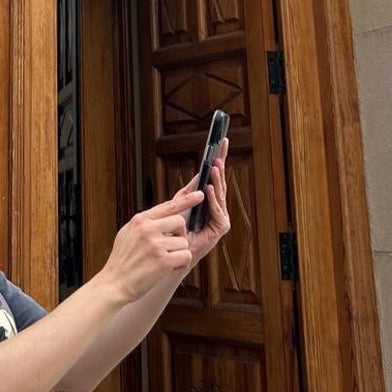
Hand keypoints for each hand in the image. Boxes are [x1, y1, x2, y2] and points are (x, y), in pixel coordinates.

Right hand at [97, 187, 204, 304]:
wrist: (114, 283)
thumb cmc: (121, 261)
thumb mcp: (128, 234)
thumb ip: (144, 224)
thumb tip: (161, 216)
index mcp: (140, 220)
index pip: (168, 206)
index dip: (186, 200)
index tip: (199, 194)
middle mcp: (148, 229)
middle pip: (180, 222)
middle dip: (180, 235)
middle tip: (170, 246)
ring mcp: (155, 244)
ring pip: (184, 242)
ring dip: (178, 253)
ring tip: (162, 261)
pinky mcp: (163, 261)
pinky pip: (185, 256)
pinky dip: (181, 263)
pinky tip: (169, 268)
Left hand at [170, 137, 232, 266]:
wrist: (169, 251)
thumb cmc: (174, 229)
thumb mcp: (180, 203)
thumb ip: (190, 190)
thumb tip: (200, 173)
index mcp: (208, 199)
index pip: (215, 176)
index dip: (219, 159)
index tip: (221, 141)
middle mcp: (216, 207)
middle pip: (221, 181)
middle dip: (221, 163)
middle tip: (222, 146)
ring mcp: (219, 217)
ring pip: (220, 194)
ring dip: (217, 180)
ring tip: (215, 166)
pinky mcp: (219, 228)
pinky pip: (217, 211)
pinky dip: (213, 200)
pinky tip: (209, 189)